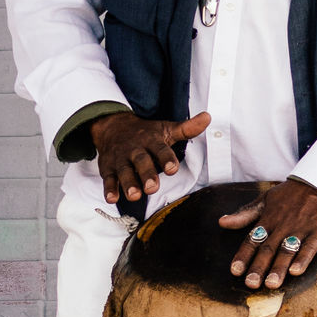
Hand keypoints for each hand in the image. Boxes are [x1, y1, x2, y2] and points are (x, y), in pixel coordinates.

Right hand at [91, 110, 210, 204]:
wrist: (113, 126)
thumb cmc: (146, 132)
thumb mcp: (166, 128)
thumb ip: (187, 129)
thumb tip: (208, 117)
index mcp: (151, 140)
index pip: (160, 149)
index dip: (166, 158)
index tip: (173, 169)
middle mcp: (135, 149)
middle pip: (141, 162)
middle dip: (146, 174)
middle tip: (152, 188)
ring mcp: (121, 159)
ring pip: (124, 172)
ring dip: (128, 184)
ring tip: (134, 196)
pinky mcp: (108, 168)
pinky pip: (108, 179)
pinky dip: (109, 189)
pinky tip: (112, 199)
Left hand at [219, 179, 316, 289]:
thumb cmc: (291, 193)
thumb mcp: (265, 199)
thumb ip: (244, 214)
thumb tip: (221, 222)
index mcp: (268, 218)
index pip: (253, 239)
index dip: (244, 255)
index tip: (235, 271)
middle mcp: (282, 225)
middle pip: (268, 248)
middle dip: (259, 267)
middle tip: (251, 284)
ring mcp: (300, 228)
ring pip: (287, 250)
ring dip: (279, 267)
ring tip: (272, 284)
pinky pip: (310, 246)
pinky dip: (303, 259)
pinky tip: (296, 271)